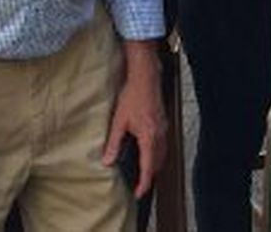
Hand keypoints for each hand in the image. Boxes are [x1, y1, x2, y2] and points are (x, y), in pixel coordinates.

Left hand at [103, 41, 166, 197]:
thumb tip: (107, 161)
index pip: (148, 167)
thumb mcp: (118, 121)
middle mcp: (159, 135)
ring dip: (155, 165)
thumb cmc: (133, 95)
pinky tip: (149, 150)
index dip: (144, 183)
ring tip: (145, 171)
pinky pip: (163, 143)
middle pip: (158, 163)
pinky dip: (157, 152)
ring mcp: (163, 128)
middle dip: (150, 176)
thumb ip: (113, 143)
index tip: (139, 193)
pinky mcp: (163, 122)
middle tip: (141, 185)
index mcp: (149, 138)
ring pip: (162, 153)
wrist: (146, 77)